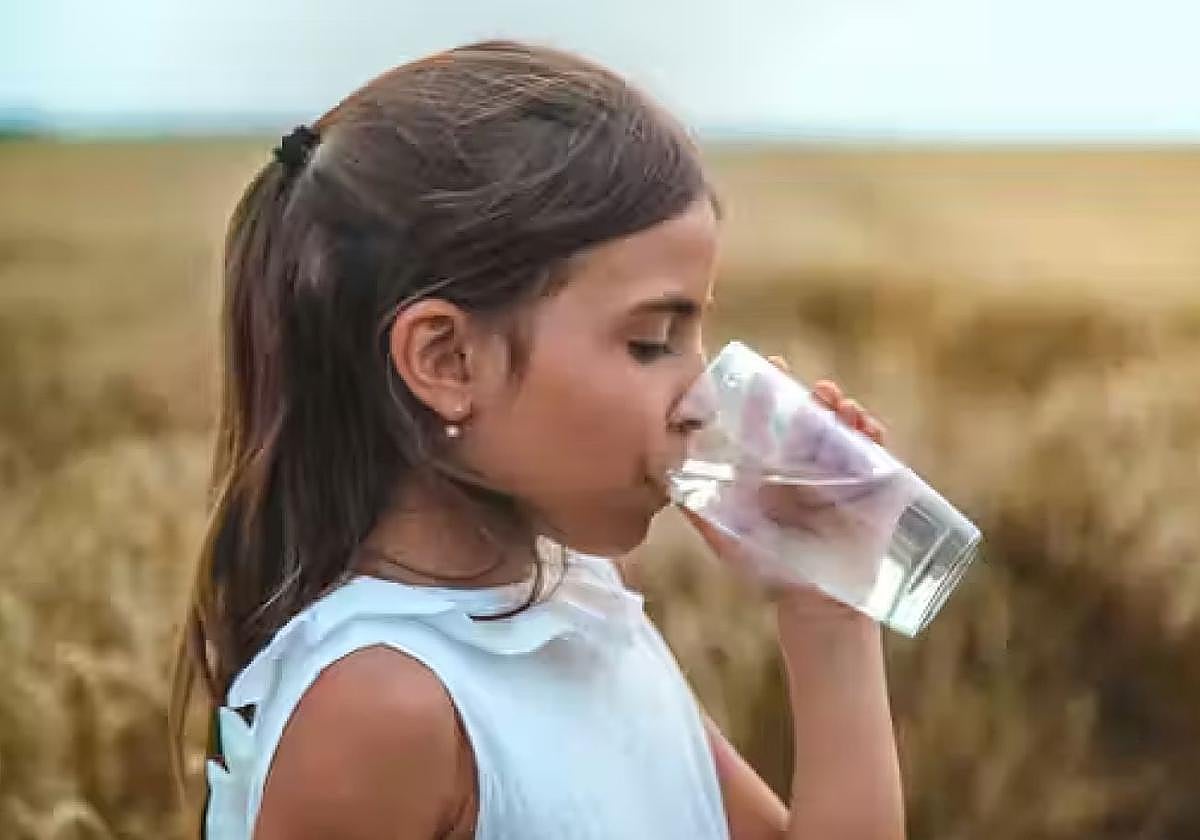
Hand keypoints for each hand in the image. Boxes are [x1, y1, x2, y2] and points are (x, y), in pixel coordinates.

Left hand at [679, 355, 907, 614]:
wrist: (816, 606)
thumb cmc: (771, 570)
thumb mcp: (729, 538)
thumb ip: (699, 510)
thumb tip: (667, 480)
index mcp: (776, 465)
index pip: (773, 418)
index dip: (772, 390)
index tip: (770, 365)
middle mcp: (808, 462)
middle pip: (812, 414)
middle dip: (813, 393)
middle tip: (813, 387)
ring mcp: (842, 472)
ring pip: (844, 427)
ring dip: (843, 408)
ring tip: (838, 404)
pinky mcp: (872, 488)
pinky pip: (876, 452)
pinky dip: (873, 434)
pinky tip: (866, 427)